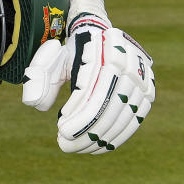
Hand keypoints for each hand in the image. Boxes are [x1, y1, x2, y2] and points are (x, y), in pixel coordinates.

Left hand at [22, 15, 154, 153]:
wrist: (103, 35)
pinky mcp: (148, 92)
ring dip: (99, 139)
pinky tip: (97, 147)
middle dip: (86, 133)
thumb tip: (35, 105)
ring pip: (122, 118)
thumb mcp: (54, 57)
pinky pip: (134, 120)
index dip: (79, 117)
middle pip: (108, 109)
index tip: (62, 132)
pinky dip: (116, 137)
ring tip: (76, 147)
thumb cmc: (73, 51)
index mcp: (100, 54)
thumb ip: (41, 77)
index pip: (92, 94)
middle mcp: (126, 66)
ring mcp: (141, 80)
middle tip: (65, 145)